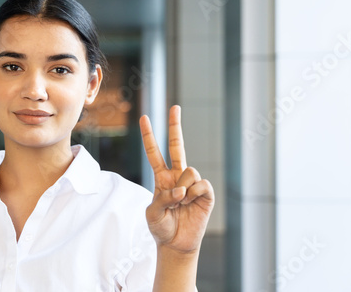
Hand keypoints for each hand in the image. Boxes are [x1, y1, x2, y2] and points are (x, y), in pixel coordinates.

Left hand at [139, 105, 213, 254]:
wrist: (176, 244)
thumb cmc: (161, 227)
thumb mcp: (152, 213)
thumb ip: (163, 198)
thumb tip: (181, 190)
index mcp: (162, 178)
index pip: (154, 153)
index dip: (149, 136)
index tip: (144, 118)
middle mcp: (177, 176)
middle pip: (177, 146)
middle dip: (175, 126)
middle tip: (175, 106)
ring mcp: (192, 183)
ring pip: (189, 169)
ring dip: (183, 187)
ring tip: (180, 203)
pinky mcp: (206, 193)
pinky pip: (201, 183)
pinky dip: (194, 194)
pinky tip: (191, 203)